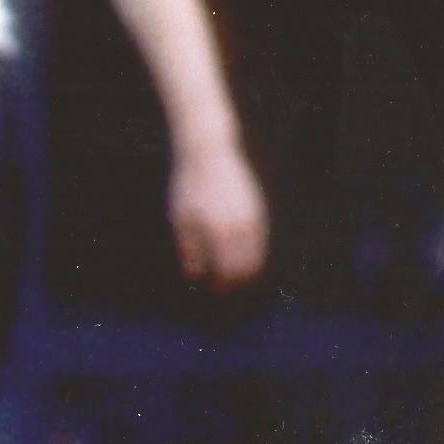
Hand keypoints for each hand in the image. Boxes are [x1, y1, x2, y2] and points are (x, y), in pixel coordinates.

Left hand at [169, 141, 269, 287]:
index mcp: (220, 233)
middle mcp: (242, 229)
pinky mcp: (259, 209)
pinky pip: (262, 241)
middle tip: (226, 286)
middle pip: (247, 267)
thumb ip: (189, 250)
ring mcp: (254, 218)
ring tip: (233, 273)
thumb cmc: (189, 185)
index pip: (229, 271)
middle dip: (238, 280)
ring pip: (259, 255)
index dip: (224, 285)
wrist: (210, 152)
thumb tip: (194, 276)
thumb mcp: (181, 218)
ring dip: (248, 268)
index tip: (216, 290)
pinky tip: (241, 254)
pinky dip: (255, 252)